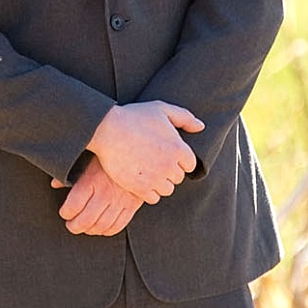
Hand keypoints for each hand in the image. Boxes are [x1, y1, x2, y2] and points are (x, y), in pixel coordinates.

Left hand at [55, 164, 143, 236]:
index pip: (72, 207)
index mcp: (91, 181)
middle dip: (74, 226)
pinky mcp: (131, 206)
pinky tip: (101, 227)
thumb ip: (70, 175)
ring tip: (85, 227)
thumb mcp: (87, 160)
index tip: (64, 212)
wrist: (138, 153)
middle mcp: (105, 193)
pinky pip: (117, 226)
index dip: (65, 213)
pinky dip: (107, 231)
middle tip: (71, 225)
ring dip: (90, 230)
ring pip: (100, 226)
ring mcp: (119, 202)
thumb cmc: (110, 156)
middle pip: (84, 221)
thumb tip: (54, 184)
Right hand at [86, 100, 203, 202]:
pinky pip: (153, 198)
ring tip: (148, 172)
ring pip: (167, 190)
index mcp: (178, 148)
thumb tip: (200, 127)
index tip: (167, 154)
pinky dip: (149, 192)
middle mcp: (169, 166)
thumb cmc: (134, 117)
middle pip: (178, 178)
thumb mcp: (161, 109)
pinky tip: (141, 181)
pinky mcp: (140, 188)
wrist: (107, 130)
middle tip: (155, 162)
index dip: (179, 160)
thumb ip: (184, 117)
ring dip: (160, 183)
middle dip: (169, 171)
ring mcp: (155, 179)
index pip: (190, 164)